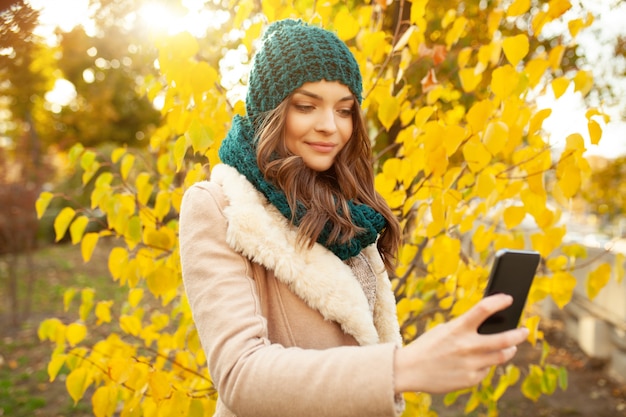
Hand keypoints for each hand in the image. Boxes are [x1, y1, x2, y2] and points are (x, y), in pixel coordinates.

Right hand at [393, 293, 528, 393]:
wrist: (409, 370)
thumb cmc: (428, 346)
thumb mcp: (444, 330)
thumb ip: (466, 328)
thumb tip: (490, 325)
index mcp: (458, 328)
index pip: (484, 309)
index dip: (500, 301)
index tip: (509, 299)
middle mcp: (467, 346)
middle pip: (505, 339)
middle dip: (519, 334)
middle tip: (525, 331)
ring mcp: (471, 364)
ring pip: (501, 356)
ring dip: (510, 350)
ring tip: (512, 347)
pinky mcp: (471, 379)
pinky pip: (486, 370)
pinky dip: (485, 364)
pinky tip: (479, 362)